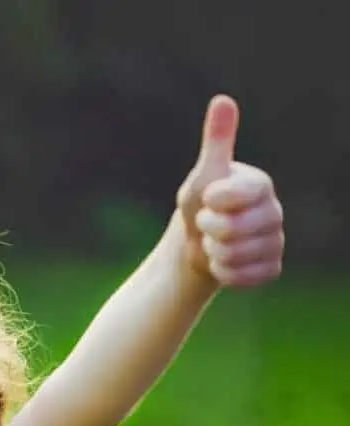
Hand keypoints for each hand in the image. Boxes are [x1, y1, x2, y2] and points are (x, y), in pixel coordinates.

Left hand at [176, 95, 284, 287]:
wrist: (197, 243)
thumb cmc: (200, 203)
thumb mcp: (203, 174)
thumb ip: (216, 140)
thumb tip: (223, 99)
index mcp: (261, 185)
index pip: (234, 196)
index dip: (212, 202)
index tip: (207, 200)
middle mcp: (275, 212)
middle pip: (232, 230)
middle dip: (207, 229)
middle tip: (207, 224)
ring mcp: (276, 242)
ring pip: (235, 254)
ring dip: (213, 252)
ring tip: (214, 242)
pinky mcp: (272, 268)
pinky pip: (241, 276)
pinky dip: (222, 272)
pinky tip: (223, 261)